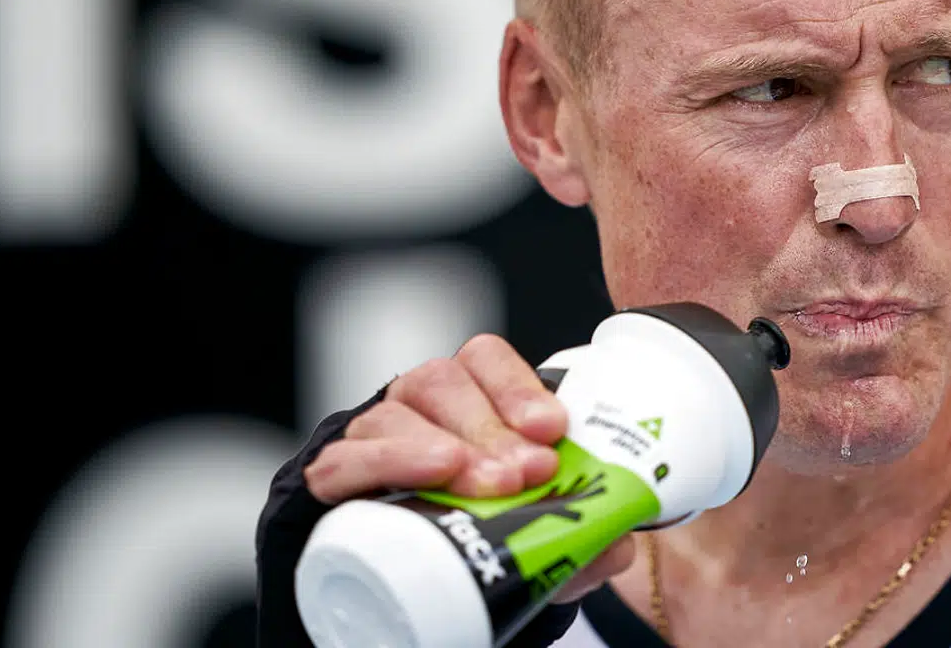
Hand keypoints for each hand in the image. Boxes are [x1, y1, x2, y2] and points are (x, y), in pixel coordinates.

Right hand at [302, 333, 635, 602]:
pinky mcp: (332, 482)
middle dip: (490, 427)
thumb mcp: (527, 535)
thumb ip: (574, 537)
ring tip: (481, 482)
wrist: (394, 590)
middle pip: (441, 383)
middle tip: (525, 473)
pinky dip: (378, 463)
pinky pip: (340, 461)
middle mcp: (415, 408)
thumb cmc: (467, 538)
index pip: (483, 360)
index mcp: (464, 402)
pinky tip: (420, 473)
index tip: (552, 429)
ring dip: (439, 444)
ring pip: (393, 414)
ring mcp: (370, 439)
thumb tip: (618, 541)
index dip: (517, 386)